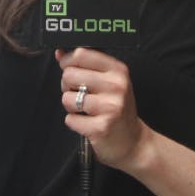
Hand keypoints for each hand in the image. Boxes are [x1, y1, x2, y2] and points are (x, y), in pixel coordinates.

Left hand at [56, 47, 146, 168]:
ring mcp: (109, 107)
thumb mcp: (109, 81)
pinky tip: (89, 123)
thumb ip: (86, 65)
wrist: (134, 142)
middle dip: (68, 86)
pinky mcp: (101, 127)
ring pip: (67, 98)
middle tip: (82, 95)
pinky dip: (75, 123)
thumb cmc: (117, 110)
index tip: (71, 70)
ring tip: (86, 110)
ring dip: (71, 106)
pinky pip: (70, 119)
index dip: (68, 62)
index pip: (81, 54)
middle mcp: (116, 86)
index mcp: (118, 70)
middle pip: (69, 75)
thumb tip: (60, 53)